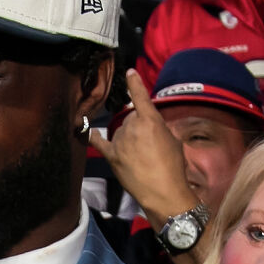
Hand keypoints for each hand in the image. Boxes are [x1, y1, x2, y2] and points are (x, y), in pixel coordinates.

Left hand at [89, 71, 199, 225]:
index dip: (135, 83)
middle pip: (131, 118)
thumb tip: (148, 128)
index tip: (129, 72)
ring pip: (120, 131)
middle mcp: (131, 127)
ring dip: (128, 138)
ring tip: (141, 157)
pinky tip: (90, 130)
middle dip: (139, 127)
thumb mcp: (172, 141)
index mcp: (150, 120)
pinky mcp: (111, 156)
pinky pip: (99, 141)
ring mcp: (119, 141)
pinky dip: (94, 135)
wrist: (163, 192)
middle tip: (151, 146)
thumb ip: (158, 128)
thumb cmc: (173, 167)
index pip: (140, 97)